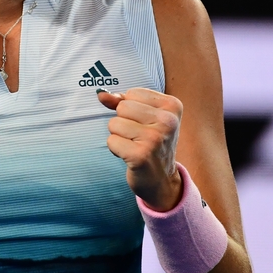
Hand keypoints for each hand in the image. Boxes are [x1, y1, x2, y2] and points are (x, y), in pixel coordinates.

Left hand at [97, 87, 183, 210]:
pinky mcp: (140, 155)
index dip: (132, 110)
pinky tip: (130, 156)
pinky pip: (111, 141)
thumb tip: (101, 94)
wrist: (162, 180)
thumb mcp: (144, 117)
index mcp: (172, 106)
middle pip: (122, 107)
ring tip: (134, 146)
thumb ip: (122, 101)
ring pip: (114, 123)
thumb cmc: (152, 144)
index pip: (133, 93)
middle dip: (123, 122)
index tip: (145, 124)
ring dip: (119, 136)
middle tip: (139, 137)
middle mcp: (167, 120)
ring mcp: (155, 138)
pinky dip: (116, 149)